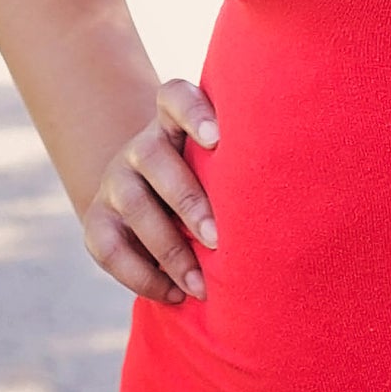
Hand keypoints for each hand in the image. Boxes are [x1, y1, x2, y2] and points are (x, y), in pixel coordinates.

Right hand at [82, 78, 218, 305]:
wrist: (150, 199)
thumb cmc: (207, 183)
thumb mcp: (218, 166)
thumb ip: (239, 167)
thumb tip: (295, 203)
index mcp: (173, 121)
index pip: (175, 96)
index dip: (194, 112)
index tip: (219, 138)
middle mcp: (141, 145)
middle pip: (154, 157)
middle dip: (188, 201)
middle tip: (218, 238)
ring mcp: (115, 180)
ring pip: (134, 205)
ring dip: (170, 249)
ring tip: (201, 284)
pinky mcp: (96, 220)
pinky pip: (110, 248)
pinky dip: (142, 276)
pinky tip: (173, 294)